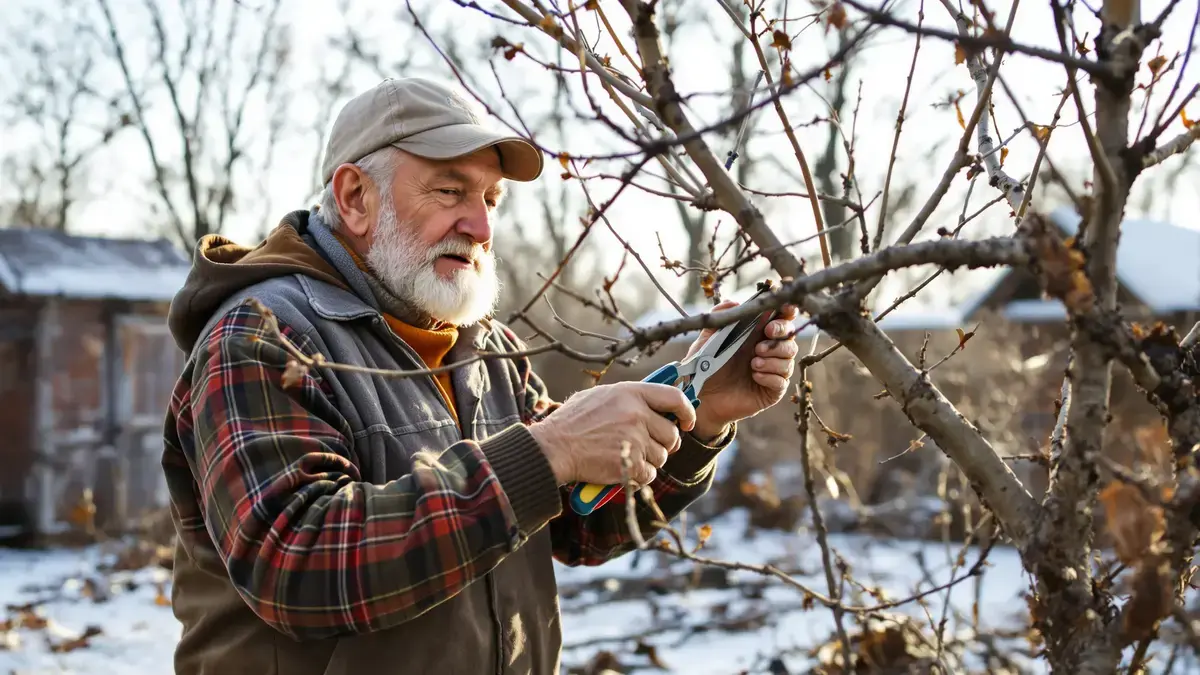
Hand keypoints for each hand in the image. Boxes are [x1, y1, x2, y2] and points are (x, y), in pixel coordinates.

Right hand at [527, 381, 697, 486]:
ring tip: (628, 458)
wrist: (553, 447)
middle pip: (672, 434)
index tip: (686, 422)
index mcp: (631, 393)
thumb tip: (652, 403)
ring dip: (649, 461)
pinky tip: (624, 470)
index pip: (674, 397)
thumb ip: (628, 398)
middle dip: (664, 444)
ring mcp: (634, 439)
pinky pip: (649, 474)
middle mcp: (637, 414)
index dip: (686, 411)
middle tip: (649, 447)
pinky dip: (640, 476)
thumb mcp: (600, 396)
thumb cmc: (572, 422)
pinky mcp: (630, 463)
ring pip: (661, 457)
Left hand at [685, 298, 799, 440]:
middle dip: (781, 332)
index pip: (780, 319)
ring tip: (752, 363)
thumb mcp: (707, 339)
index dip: (787, 311)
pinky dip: (770, 376)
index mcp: (756, 334)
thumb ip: (718, 318)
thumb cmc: (704, 366)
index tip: (785, 310)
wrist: (701, 397)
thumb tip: (733, 302)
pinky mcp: (771, 390)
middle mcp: (768, 350)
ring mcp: (772, 370)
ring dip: (773, 357)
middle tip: (765, 335)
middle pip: (790, 336)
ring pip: (789, 358)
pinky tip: (755, 376)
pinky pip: (782, 381)